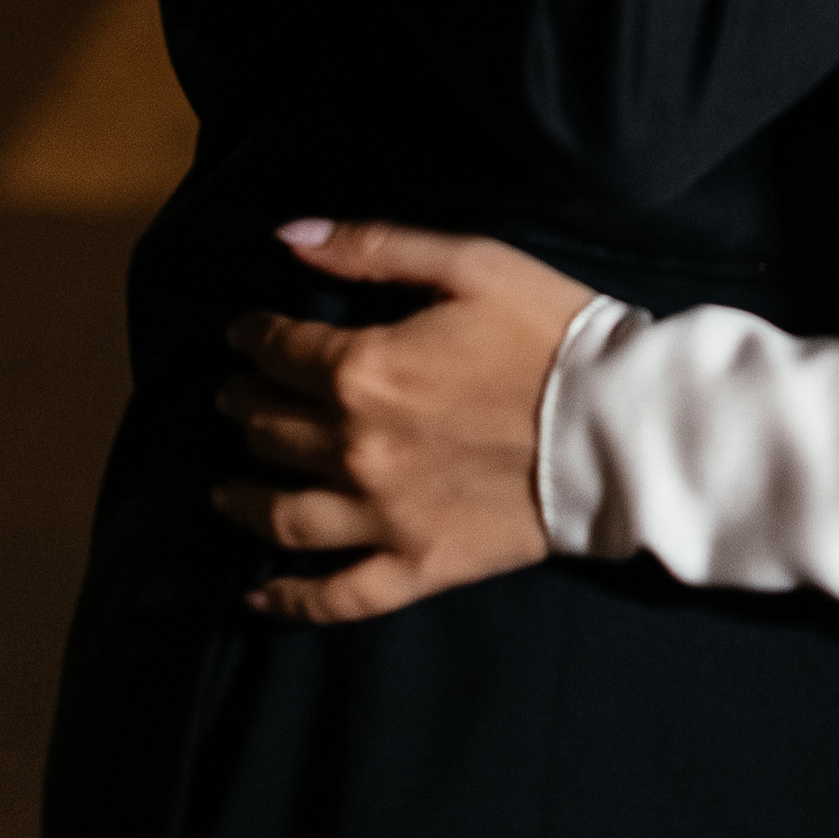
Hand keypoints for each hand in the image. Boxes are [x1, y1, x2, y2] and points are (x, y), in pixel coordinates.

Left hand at [212, 219, 596, 625]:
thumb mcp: (469, 263)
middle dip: (244, 404)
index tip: (242, 333)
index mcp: (366, 369)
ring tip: (222, 488)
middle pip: (271, 428)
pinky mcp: (413, 567)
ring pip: (279, 514)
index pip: (280, 351)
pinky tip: (253, 595)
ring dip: (239, 498)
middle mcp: (356, 448)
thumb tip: (287, 238)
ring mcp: (381, 517)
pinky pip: (330, 596)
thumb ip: (374, 248)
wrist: (616, 425)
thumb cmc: (548, 331)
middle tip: (234, 395)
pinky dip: (283, 600)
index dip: (252, 337)